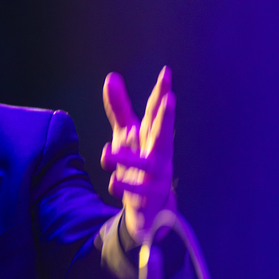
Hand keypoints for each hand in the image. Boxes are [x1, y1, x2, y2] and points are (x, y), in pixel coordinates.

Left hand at [101, 66, 175, 243]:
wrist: (148, 207)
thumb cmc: (138, 162)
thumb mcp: (126, 133)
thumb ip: (119, 108)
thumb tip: (111, 77)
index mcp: (152, 136)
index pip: (156, 112)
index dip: (161, 92)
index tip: (166, 72)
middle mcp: (159, 153)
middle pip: (163, 133)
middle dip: (167, 118)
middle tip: (170, 100)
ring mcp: (157, 176)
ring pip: (148, 165)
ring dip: (128, 158)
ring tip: (107, 152)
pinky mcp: (149, 196)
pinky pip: (137, 192)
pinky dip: (125, 186)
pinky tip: (113, 181)